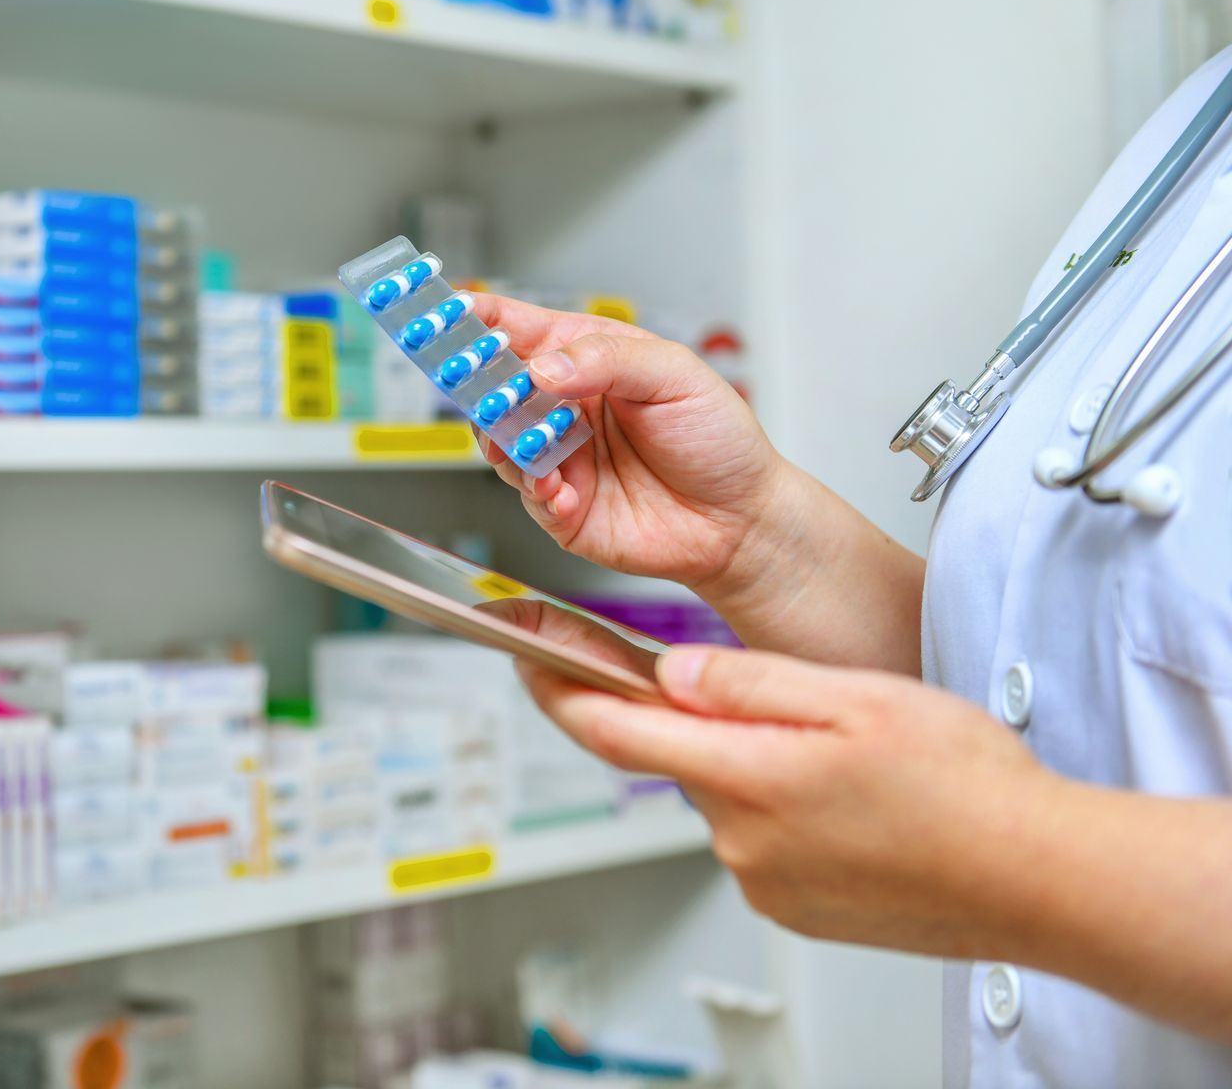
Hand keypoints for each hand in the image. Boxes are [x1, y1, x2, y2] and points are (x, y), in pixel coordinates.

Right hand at [469, 293, 792, 599]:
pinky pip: (527, 495)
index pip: (514, 327)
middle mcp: (561, 404)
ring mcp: (556, 456)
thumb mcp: (674, 376)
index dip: (475, 319)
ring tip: (534, 442)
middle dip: (476, 383)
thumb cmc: (717, 438)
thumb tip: (542, 369)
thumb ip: (606, 360)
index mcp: (584, 356)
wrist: (741, 519)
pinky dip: (538, 489)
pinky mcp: (559, 507)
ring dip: (507, 440)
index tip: (445, 314)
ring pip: (497, 440)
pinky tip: (563, 489)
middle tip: (482, 385)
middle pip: (491, 385)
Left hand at [519, 632, 1053, 957]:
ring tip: (852, 760)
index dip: (562, 693)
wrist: (1039, 878)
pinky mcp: (793, 908)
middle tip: (798, 704)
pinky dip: (787, 810)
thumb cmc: (967, 789)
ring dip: (762, 766)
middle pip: (684, 759)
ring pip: (729, 796)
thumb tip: (673, 672)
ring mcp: (765, 881)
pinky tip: (853, 804)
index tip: (532, 663)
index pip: (617, 732)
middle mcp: (742, 839)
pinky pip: (762, 840)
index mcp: (749, 777)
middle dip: (716, 723)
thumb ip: (749, 680)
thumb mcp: (854, 696)